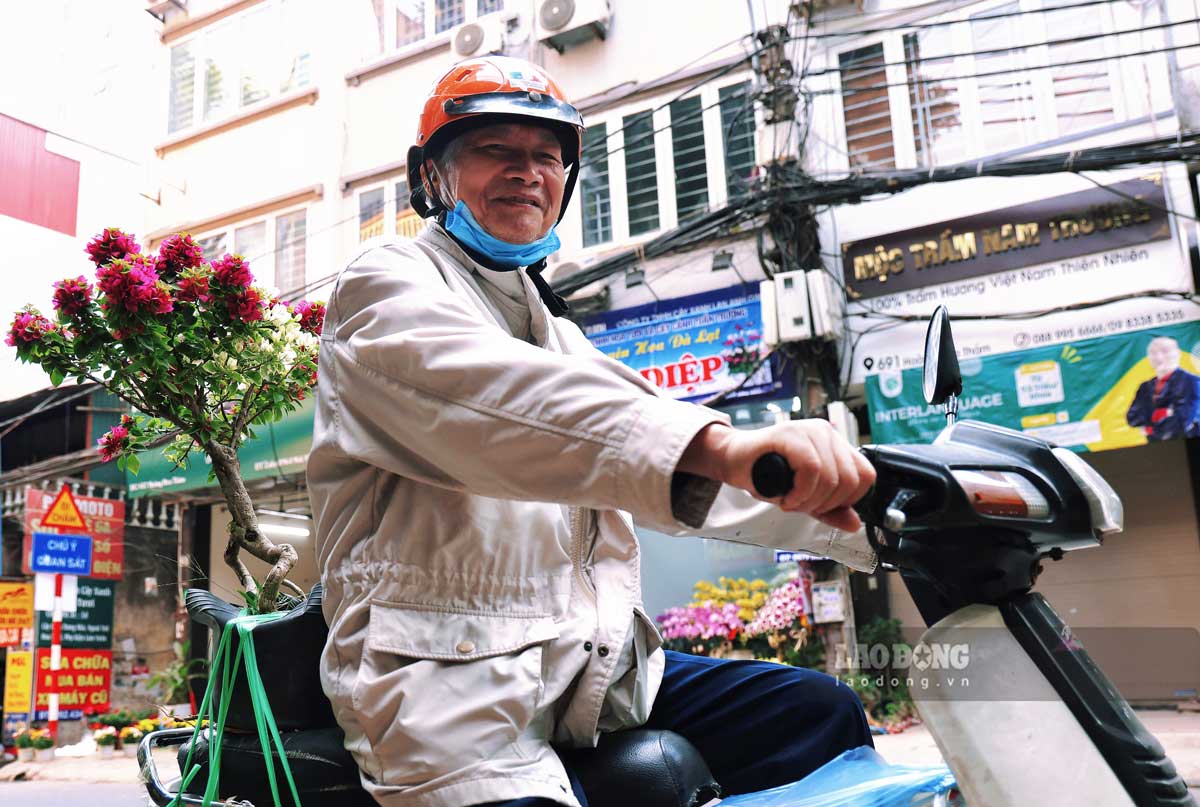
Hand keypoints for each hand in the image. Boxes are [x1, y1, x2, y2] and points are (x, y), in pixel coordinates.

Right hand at [679, 421, 875, 531]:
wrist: (732, 461)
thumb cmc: (767, 475)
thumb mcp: (805, 497)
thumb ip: (830, 510)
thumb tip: (855, 524)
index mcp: (836, 445)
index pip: (866, 475)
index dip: (847, 500)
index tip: (822, 507)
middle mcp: (826, 433)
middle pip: (850, 480)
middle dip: (825, 504)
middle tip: (801, 505)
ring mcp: (809, 430)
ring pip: (831, 476)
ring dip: (809, 500)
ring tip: (789, 501)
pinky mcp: (790, 434)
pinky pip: (811, 469)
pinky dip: (799, 492)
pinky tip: (785, 497)